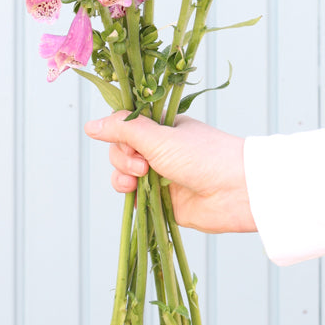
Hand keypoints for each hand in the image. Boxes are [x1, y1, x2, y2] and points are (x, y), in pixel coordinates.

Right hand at [84, 111, 256, 233]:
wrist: (235, 191)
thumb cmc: (203, 156)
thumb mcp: (159, 137)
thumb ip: (123, 131)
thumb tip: (89, 126)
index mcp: (161, 125)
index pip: (125, 124)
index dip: (118, 132)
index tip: (126, 139)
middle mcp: (159, 147)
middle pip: (120, 149)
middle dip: (123, 158)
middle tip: (143, 165)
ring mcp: (160, 173)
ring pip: (124, 174)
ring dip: (123, 177)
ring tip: (141, 180)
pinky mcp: (162, 200)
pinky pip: (134, 198)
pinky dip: (130, 197)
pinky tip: (136, 195)